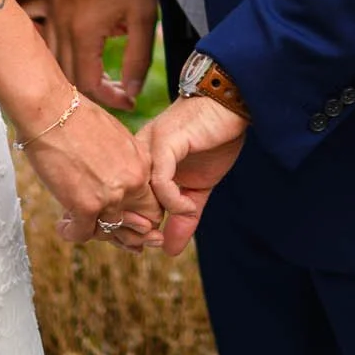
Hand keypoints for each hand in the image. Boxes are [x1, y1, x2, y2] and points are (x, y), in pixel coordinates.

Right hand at [20, 88, 162, 254]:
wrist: (51, 110)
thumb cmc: (76, 117)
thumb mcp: (115, 136)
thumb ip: (125, 161)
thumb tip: (118, 179)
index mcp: (142, 163)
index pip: (154, 205)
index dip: (140, 216)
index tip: (125, 219)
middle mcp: (132, 182)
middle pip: (139, 226)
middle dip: (123, 233)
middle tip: (104, 231)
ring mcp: (111, 197)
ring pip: (109, 232)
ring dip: (93, 231)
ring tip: (77, 224)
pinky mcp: (86, 207)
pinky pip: (82, 234)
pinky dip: (71, 232)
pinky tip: (63, 225)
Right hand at [53, 0, 157, 111]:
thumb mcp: (144, 19)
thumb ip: (138, 60)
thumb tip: (131, 94)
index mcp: (83, 29)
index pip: (88, 83)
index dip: (110, 98)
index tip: (130, 100)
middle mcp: (61, 23)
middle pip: (68, 77)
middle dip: (94, 92)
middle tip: (120, 94)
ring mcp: (52, 13)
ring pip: (55, 63)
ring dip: (78, 77)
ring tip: (107, 81)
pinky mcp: (51, 5)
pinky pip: (50, 44)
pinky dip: (66, 59)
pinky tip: (88, 61)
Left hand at [138, 95, 245, 256]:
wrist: (231, 102)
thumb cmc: (214, 138)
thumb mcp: (197, 187)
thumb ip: (183, 216)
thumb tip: (170, 251)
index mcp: (141, 160)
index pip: (124, 198)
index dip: (132, 226)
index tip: (149, 243)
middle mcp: (139, 151)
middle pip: (123, 197)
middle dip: (134, 227)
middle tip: (154, 243)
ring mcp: (150, 145)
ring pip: (137, 191)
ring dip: (150, 218)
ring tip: (167, 229)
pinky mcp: (166, 141)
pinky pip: (160, 180)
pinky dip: (173, 200)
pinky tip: (190, 206)